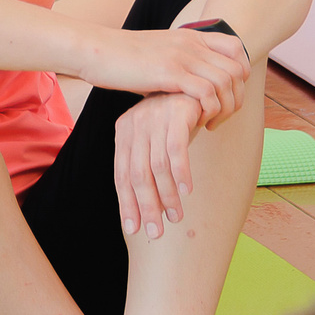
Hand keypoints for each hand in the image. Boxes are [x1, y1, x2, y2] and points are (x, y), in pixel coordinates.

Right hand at [80, 23, 248, 129]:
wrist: (96, 50)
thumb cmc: (123, 60)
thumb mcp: (159, 54)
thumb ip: (179, 64)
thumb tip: (190, 86)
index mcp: (190, 36)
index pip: (236, 49)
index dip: (240, 74)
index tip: (226, 95)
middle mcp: (191, 43)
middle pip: (237, 69)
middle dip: (237, 98)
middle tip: (222, 116)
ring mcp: (182, 56)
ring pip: (226, 82)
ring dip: (225, 108)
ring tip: (211, 123)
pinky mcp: (170, 73)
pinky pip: (207, 92)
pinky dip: (210, 110)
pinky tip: (198, 122)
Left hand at [114, 93, 206, 239]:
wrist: (192, 82)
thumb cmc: (173, 118)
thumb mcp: (155, 141)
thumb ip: (147, 167)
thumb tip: (150, 209)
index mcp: (123, 133)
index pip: (121, 175)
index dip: (127, 204)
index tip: (134, 229)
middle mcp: (135, 125)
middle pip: (136, 175)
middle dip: (146, 207)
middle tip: (155, 232)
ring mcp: (154, 117)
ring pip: (156, 167)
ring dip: (167, 196)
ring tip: (176, 217)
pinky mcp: (175, 113)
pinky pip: (176, 149)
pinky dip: (181, 172)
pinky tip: (187, 190)